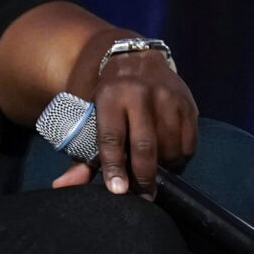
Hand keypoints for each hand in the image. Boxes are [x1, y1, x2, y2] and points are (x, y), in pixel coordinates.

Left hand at [53, 48, 197, 196]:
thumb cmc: (107, 95)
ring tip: (155, 170)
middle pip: (145, 145)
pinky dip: (180, 156)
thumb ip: (81, 154)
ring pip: (170, 146)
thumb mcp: (90, 115)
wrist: (135, 57)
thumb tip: (63, 186)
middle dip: (144, 176)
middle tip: (144, 196)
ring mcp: (168, 97)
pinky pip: (189, 142)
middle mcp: (140, 94)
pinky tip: (170, 156)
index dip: (115, 167)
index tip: (119, 190)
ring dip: (164, 166)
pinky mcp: (188, 103)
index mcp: (110, 96)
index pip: (112, 138)